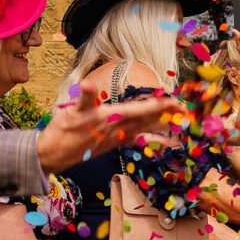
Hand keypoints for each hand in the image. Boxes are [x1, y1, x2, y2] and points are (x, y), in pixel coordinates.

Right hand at [37, 88, 184, 172]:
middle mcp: (118, 129)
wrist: (54, 154)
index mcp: (111, 117)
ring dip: (163, 125)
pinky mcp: (113, 144)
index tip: (176, 102)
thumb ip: (84, 97)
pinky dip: (150, 140)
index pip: (142, 109)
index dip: (160, 105)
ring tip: (180, 122)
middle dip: (167, 114)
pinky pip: (137, 141)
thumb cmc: (62, 131)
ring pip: (145, 130)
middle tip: (186, 110)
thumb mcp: (71, 111)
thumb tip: (86, 84)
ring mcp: (117, 138)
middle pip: (149, 120)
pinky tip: (162, 142)